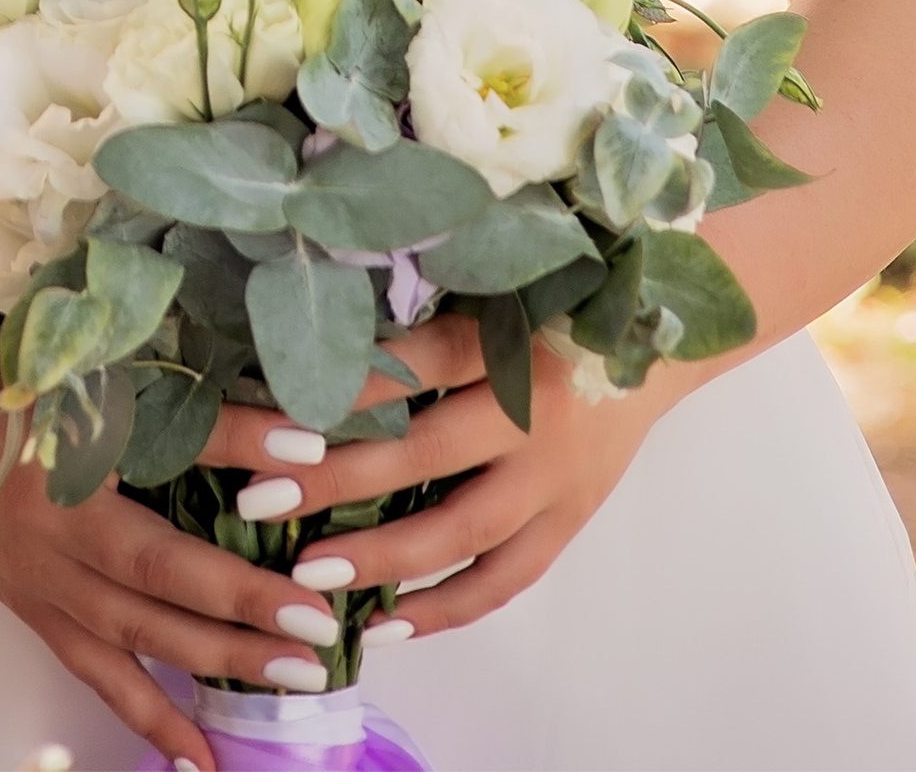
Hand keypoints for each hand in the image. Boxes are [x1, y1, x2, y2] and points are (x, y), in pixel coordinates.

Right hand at [0, 318, 489, 770]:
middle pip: (158, 570)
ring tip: (296, 677)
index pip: (170, 440)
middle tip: (320, 625)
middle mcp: (54, 524)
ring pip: (137, 632)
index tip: (316, 459)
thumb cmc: (1, 376)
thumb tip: (277, 412)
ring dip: (217, 658)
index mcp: (65, 445)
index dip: (241, 445)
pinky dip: (150, 716)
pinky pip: (97, 675)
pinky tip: (200, 756)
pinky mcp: (35, 610)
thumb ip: (172, 393)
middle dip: (242, 599)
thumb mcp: (81, 365)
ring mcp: (43, 578)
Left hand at [275, 328, 672, 640]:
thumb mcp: (491, 292)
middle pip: (428, 450)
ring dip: (386, 556)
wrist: (652, 348)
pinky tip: (386, 624)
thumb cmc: (549, 306)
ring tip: (313, 574)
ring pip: (466, 530)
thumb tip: (316, 335)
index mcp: (507, 339)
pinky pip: (506, 579)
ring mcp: (555, 477)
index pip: (415, 363)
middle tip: (263, 500)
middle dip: (341, 479)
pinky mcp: (570, 521)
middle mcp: (531, 412)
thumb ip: (420, 319)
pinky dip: (447, 607)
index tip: (274, 414)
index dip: (346, 388)